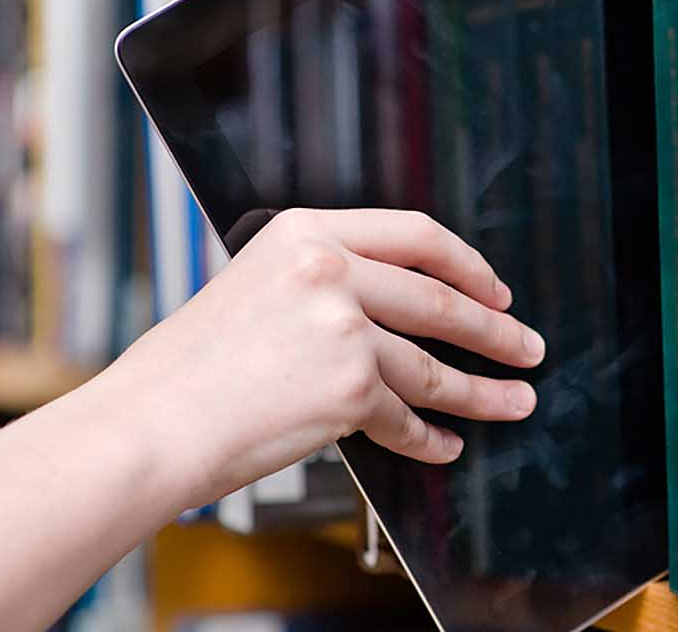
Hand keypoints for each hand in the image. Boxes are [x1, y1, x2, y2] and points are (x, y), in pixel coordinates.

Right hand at [97, 208, 543, 506]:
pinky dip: (429, 438)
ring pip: (434, 366)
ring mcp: (344, 328)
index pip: (415, 233)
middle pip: (440, 299)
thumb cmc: (187, 368)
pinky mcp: (349, 389)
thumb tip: (396, 308)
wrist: (151, 424)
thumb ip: (324, 283)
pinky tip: (444, 445)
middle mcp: (329, 270)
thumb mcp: (253, 285)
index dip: (468, 264)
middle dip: (495, 330)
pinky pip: (406, 418)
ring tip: (514, 401)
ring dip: (483, 390)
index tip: (495, 290)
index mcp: (307, 232)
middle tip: (526, 347)